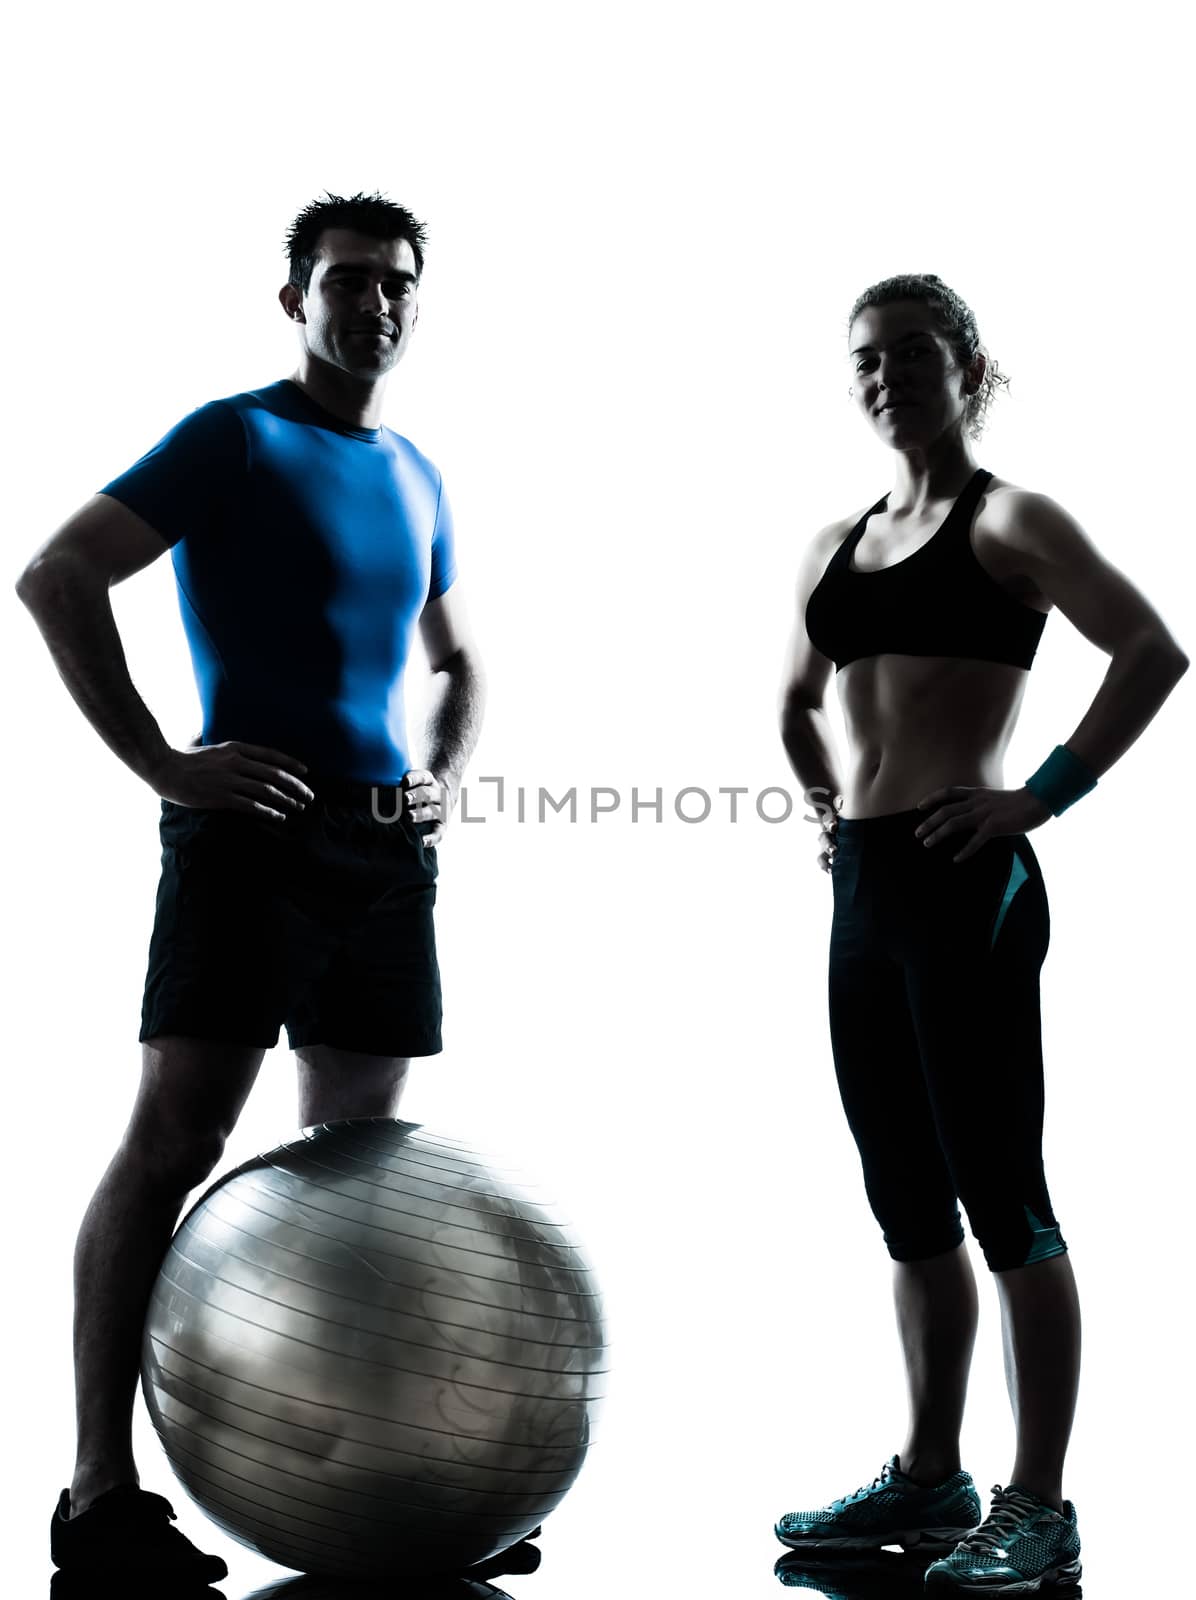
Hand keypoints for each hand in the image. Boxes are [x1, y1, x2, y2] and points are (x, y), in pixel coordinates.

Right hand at [150, 741, 313, 819]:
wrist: (164, 770)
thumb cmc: (184, 759)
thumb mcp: (207, 744)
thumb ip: (220, 743)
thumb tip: (214, 734)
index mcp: (235, 748)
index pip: (270, 755)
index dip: (291, 764)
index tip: (305, 772)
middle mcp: (236, 762)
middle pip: (274, 774)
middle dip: (296, 786)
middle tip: (309, 796)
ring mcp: (229, 780)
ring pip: (266, 791)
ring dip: (286, 800)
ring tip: (298, 807)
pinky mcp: (221, 797)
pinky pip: (251, 805)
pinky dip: (268, 812)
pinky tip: (278, 816)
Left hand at [403, 767, 452, 846]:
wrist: (442, 801)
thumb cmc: (417, 793)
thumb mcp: (412, 784)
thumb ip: (398, 786)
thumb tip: (370, 790)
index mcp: (428, 781)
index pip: (422, 777)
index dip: (414, 779)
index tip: (404, 782)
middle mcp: (437, 794)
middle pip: (427, 794)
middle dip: (416, 796)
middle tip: (404, 799)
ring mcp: (442, 810)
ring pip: (433, 812)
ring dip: (421, 814)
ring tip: (409, 817)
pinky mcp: (443, 826)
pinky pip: (438, 833)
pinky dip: (431, 838)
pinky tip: (422, 841)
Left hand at [914, 784, 1051, 862]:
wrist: (1039, 799)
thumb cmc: (1020, 801)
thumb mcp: (995, 798)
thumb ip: (981, 804)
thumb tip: (972, 815)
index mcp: (977, 794)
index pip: (949, 792)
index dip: (932, 799)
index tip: (919, 807)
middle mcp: (977, 802)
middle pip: (946, 810)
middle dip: (929, 822)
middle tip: (916, 833)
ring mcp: (985, 814)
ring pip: (954, 823)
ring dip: (938, 834)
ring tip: (926, 843)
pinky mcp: (995, 826)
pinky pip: (976, 840)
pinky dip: (965, 850)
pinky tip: (956, 859)